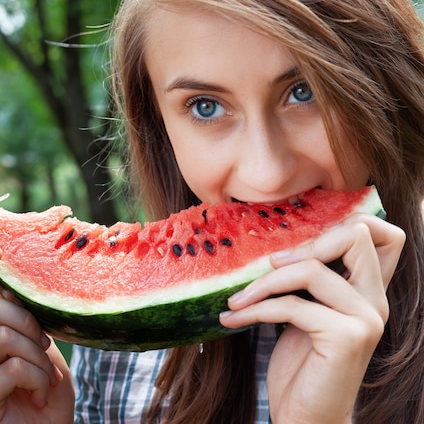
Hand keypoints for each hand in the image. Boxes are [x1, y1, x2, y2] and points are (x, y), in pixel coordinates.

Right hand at [0, 291, 73, 422]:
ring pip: (4, 338)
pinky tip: (40, 397)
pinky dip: (37, 379)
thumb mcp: (39, 351)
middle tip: (44, 346)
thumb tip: (9, 291)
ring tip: (47, 378)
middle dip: (27, 323)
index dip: (15, 304)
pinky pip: (13, 369)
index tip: (38, 330)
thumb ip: (24, 324)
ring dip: (37, 357)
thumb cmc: (48, 396)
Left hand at [220, 213, 404, 423]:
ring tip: (237, 299)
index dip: (349, 222)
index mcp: (370, 292)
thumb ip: (312, 281)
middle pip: (356, 235)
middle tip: (270, 264)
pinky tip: (233, 318)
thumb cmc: (304, 367)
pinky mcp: (346, 338)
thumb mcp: (309, 313)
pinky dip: (255, 308)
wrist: (307, 421)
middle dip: (306, 242)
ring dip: (264, 282)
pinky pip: (291, 305)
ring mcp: (365, 319)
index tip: (302, 243)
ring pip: (311, 269)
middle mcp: (376, 302)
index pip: (385, 234)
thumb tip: (280, 242)